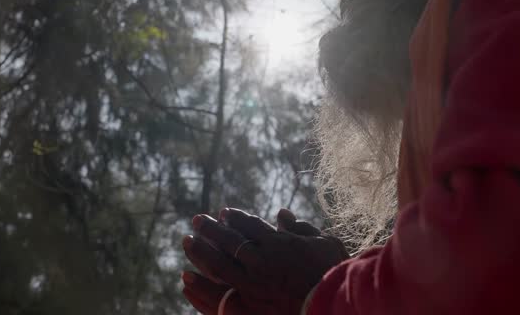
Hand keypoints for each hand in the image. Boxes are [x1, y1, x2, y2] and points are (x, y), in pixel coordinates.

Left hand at [181, 207, 348, 313]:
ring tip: (187, 242)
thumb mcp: (325, 243)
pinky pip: (217, 295)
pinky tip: (186, 278)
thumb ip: (302, 228)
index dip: (235, 218)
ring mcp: (252, 284)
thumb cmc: (334, 273)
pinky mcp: (248, 307)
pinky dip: (200, 286)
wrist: (331, 304)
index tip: (224, 213)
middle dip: (211, 229)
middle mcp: (261, 260)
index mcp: (278, 243)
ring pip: (218, 264)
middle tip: (197, 221)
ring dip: (200, 251)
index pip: (250, 226)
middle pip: (229, 241)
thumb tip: (281, 214)